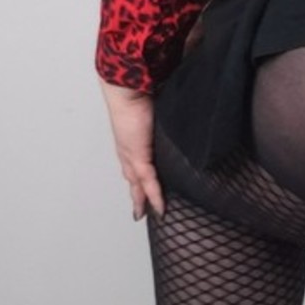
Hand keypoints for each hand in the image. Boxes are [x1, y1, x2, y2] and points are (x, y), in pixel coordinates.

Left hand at [99, 79, 164, 220]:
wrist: (128, 89)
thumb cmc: (140, 93)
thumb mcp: (156, 111)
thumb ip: (164, 119)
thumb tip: (175, 117)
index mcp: (131, 140)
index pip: (134, 165)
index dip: (138, 180)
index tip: (142, 192)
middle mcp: (129, 151)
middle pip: (132, 179)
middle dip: (137, 196)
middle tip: (142, 213)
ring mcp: (132, 155)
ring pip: (137, 184)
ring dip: (142, 200)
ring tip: (148, 215)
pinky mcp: (138, 156)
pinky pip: (148, 181)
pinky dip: (154, 195)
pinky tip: (160, 207)